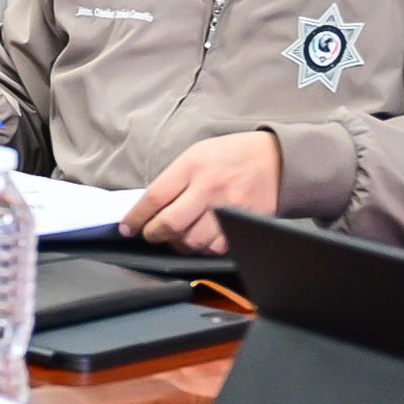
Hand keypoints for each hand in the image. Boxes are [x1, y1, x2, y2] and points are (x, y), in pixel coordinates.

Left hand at [119, 131, 281, 254]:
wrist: (276, 159)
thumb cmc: (230, 155)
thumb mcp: (196, 155)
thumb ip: (174, 179)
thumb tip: (150, 207)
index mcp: (192, 166)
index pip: (155, 197)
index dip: (136, 217)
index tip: (127, 228)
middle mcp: (209, 187)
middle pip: (171, 223)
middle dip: (154, 234)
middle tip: (150, 235)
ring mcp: (228, 207)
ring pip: (193, 241)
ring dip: (179, 244)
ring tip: (176, 237)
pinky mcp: (245, 223)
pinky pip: (217, 247)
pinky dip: (204, 249)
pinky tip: (201, 240)